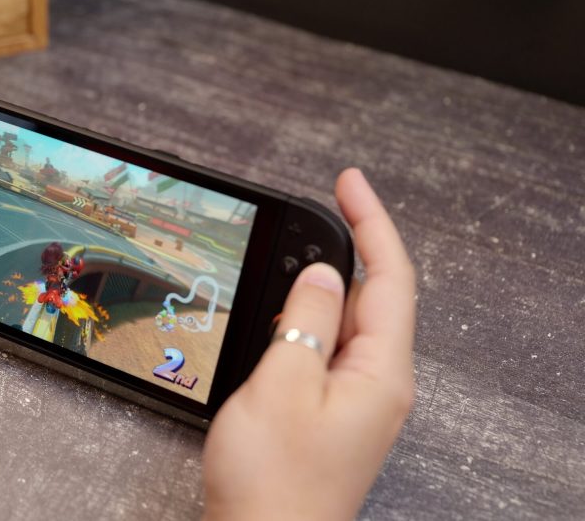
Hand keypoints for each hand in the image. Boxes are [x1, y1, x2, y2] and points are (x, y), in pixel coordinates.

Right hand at [202, 168, 415, 520]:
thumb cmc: (273, 481)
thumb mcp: (281, 385)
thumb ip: (304, 321)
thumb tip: (319, 274)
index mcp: (380, 373)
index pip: (389, 277)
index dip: (371, 222)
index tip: (348, 181)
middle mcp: (377, 383)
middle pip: (370, 296)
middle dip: (342, 249)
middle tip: (304, 216)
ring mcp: (354, 400)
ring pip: (343, 323)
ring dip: (315, 289)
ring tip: (278, 267)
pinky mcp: (328, 413)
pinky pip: (324, 352)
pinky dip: (302, 324)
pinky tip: (275, 321)